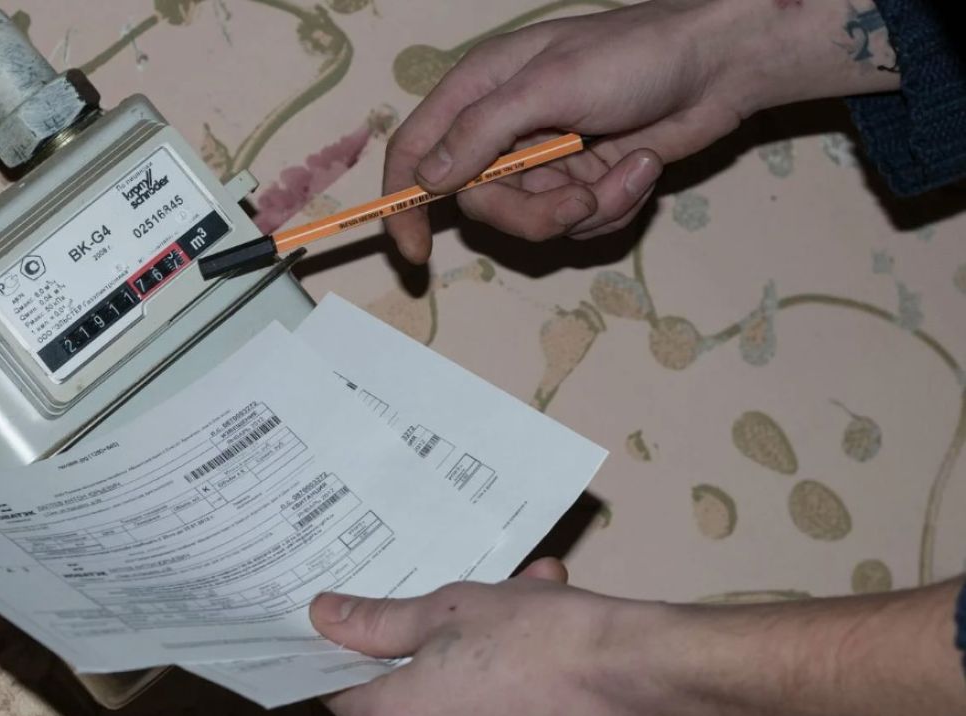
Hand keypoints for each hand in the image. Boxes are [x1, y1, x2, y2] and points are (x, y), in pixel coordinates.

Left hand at [313, 559, 965, 715]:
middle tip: (463, 605)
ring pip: (459, 714)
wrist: (638, 677)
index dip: (353, 650)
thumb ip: (375, 621)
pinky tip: (546, 645)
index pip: (342, 690)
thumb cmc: (538, 634)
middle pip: (404, 706)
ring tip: (521, 603)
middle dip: (432, 650)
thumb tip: (323, 616)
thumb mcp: (447, 607)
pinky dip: (510, 696)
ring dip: (479, 665)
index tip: (371, 619)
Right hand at [383, 0, 901, 260]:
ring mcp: (546, 160)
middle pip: (480, 204)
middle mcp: (504, 129)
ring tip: (626, 168)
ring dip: (585, 208)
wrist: (719, 67)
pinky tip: (640, 167)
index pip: (417, 150)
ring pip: (533, 221)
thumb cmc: (634, 56)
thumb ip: (482, 132)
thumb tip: (428, 180)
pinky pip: (577, 224)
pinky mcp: (583, 183)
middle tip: (577, 200)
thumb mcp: (549, 85)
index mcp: (480, 90)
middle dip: (532, 213)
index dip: (404, 201)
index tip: (414, 251)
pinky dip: (613, 206)